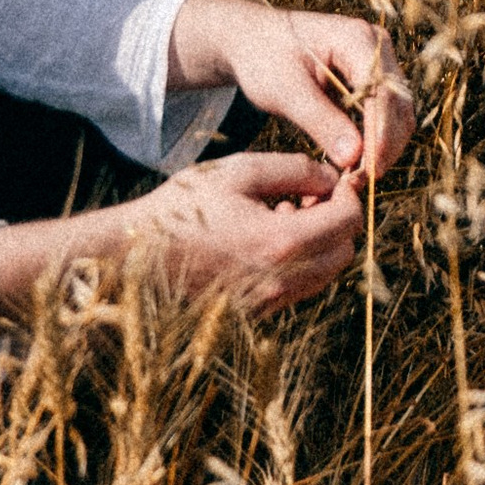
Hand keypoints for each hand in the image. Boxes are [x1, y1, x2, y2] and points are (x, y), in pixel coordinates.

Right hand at [119, 155, 364, 310]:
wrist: (135, 257)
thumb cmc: (184, 208)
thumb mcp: (241, 170)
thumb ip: (297, 170)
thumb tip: (333, 179)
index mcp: (281, 243)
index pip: (349, 221)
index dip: (349, 194)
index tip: (332, 178)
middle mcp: (281, 281)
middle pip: (343, 252)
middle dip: (336, 220)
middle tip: (306, 196)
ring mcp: (267, 303)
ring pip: (324, 274)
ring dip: (318, 243)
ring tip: (282, 214)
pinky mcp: (253, 313)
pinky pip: (297, 289)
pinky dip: (298, 263)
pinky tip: (265, 239)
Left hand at [167, 0, 415, 181]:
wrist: (254, 41)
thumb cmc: (265, 58)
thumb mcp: (286, 91)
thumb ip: (321, 122)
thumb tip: (353, 158)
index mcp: (356, 38)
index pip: (382, 92)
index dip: (379, 134)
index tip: (367, 171)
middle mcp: (377, 46)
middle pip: (398, 103)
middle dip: (384, 146)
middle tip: (359, 183)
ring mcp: (379, 61)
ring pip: (398, 111)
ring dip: (383, 146)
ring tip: (356, 177)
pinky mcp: (373, 79)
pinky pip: (386, 113)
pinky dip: (376, 139)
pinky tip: (355, 163)